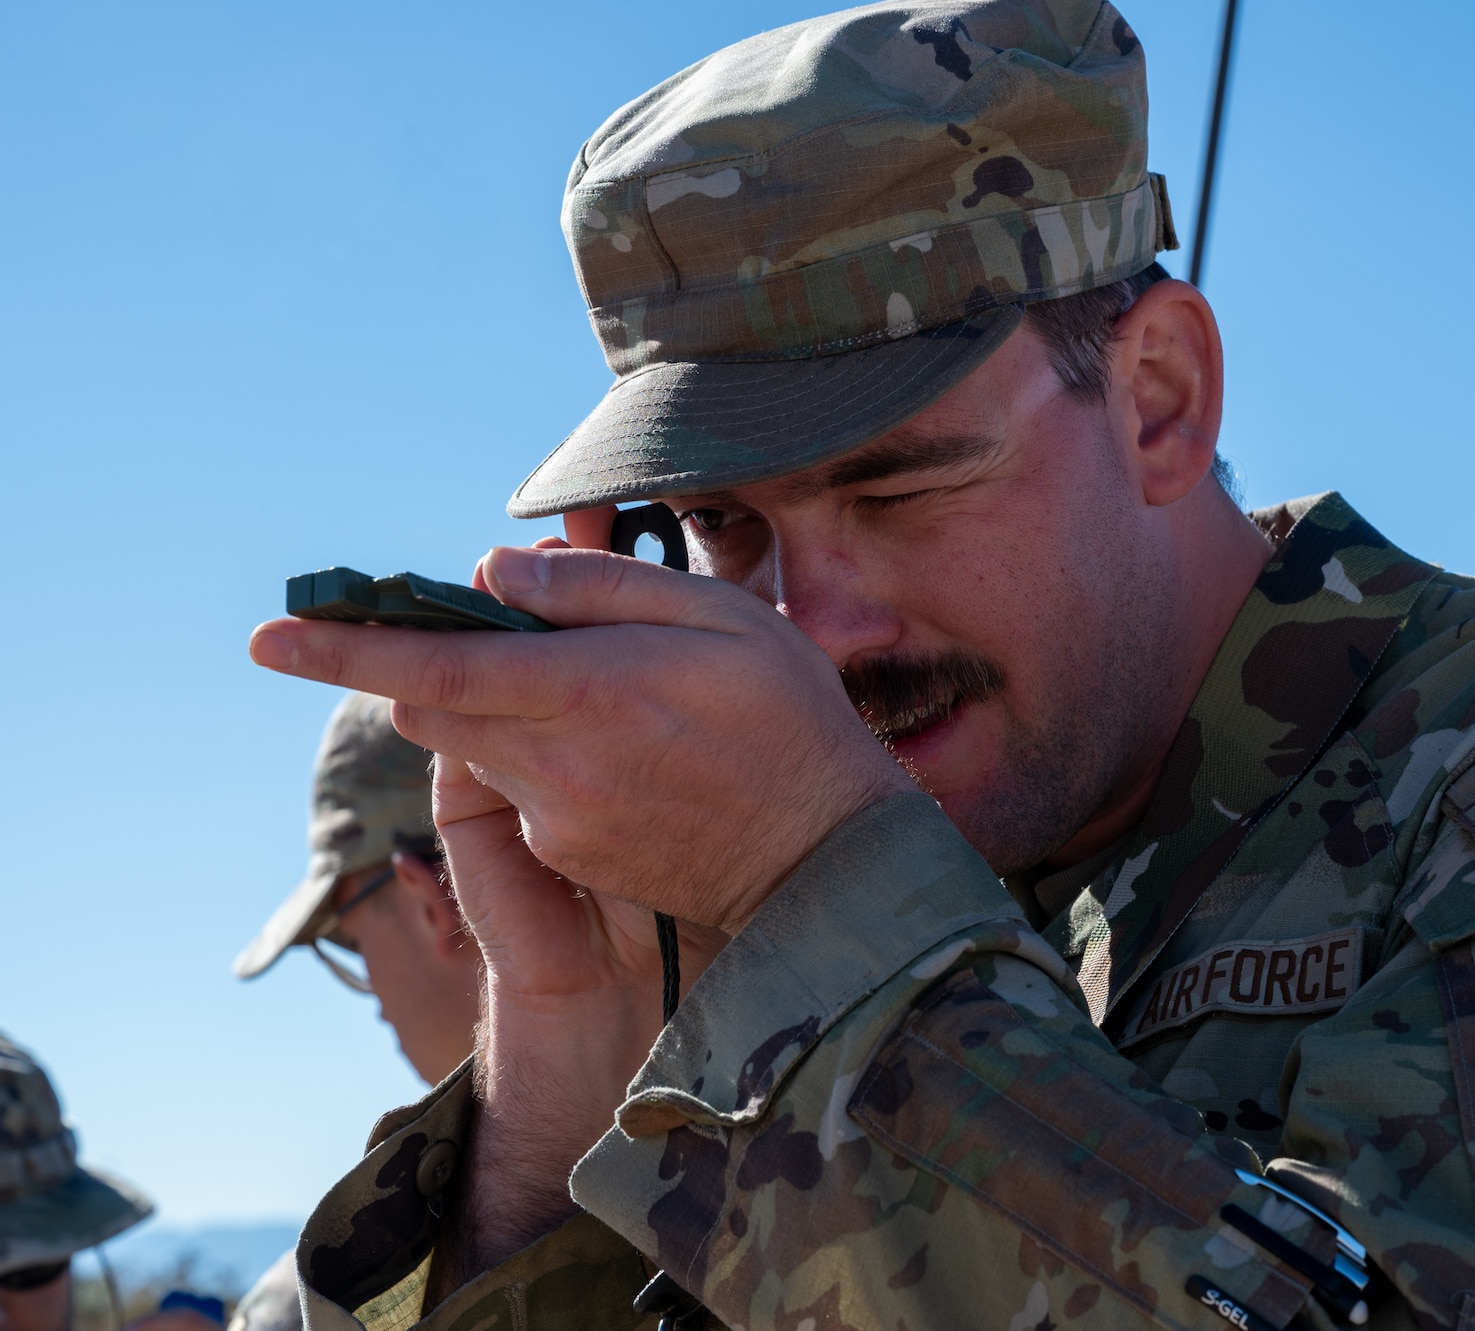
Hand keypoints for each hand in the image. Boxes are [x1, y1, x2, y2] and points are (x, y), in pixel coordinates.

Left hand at [248, 544, 910, 934]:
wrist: (825, 860)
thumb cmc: (789, 719)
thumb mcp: (724, 618)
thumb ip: (600, 590)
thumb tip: (492, 578)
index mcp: (588, 693)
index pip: (437, 666)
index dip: (345, 648)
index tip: (268, 635)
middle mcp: (555, 763)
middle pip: (439, 703)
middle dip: (444, 658)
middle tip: (524, 632)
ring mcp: (554, 819)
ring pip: (477, 743)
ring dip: (507, 705)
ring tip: (612, 695)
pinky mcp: (564, 853)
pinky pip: (521, 787)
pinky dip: (548, 753)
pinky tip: (632, 754)